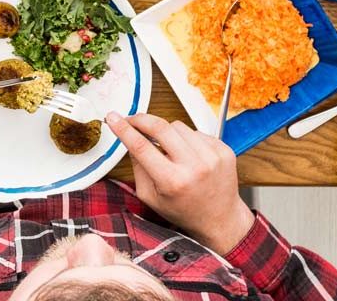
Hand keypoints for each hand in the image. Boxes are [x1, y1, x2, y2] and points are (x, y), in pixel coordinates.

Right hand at [106, 113, 253, 254]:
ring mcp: (212, 156)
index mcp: (172, 182)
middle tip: (132, 120)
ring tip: (169, 150)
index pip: (141, 147)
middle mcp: (194, 167)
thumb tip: (129, 139)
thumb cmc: (183, 210)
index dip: (123, 129)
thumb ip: (138, 168)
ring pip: (178, 126)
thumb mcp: (151, 197)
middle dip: (142, 119)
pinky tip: (188, 154)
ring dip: (167, 132)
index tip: (112, 118)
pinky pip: (196, 131)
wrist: (220, 219)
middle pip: (161, 127)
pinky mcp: (224, 150)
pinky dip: (187, 139)